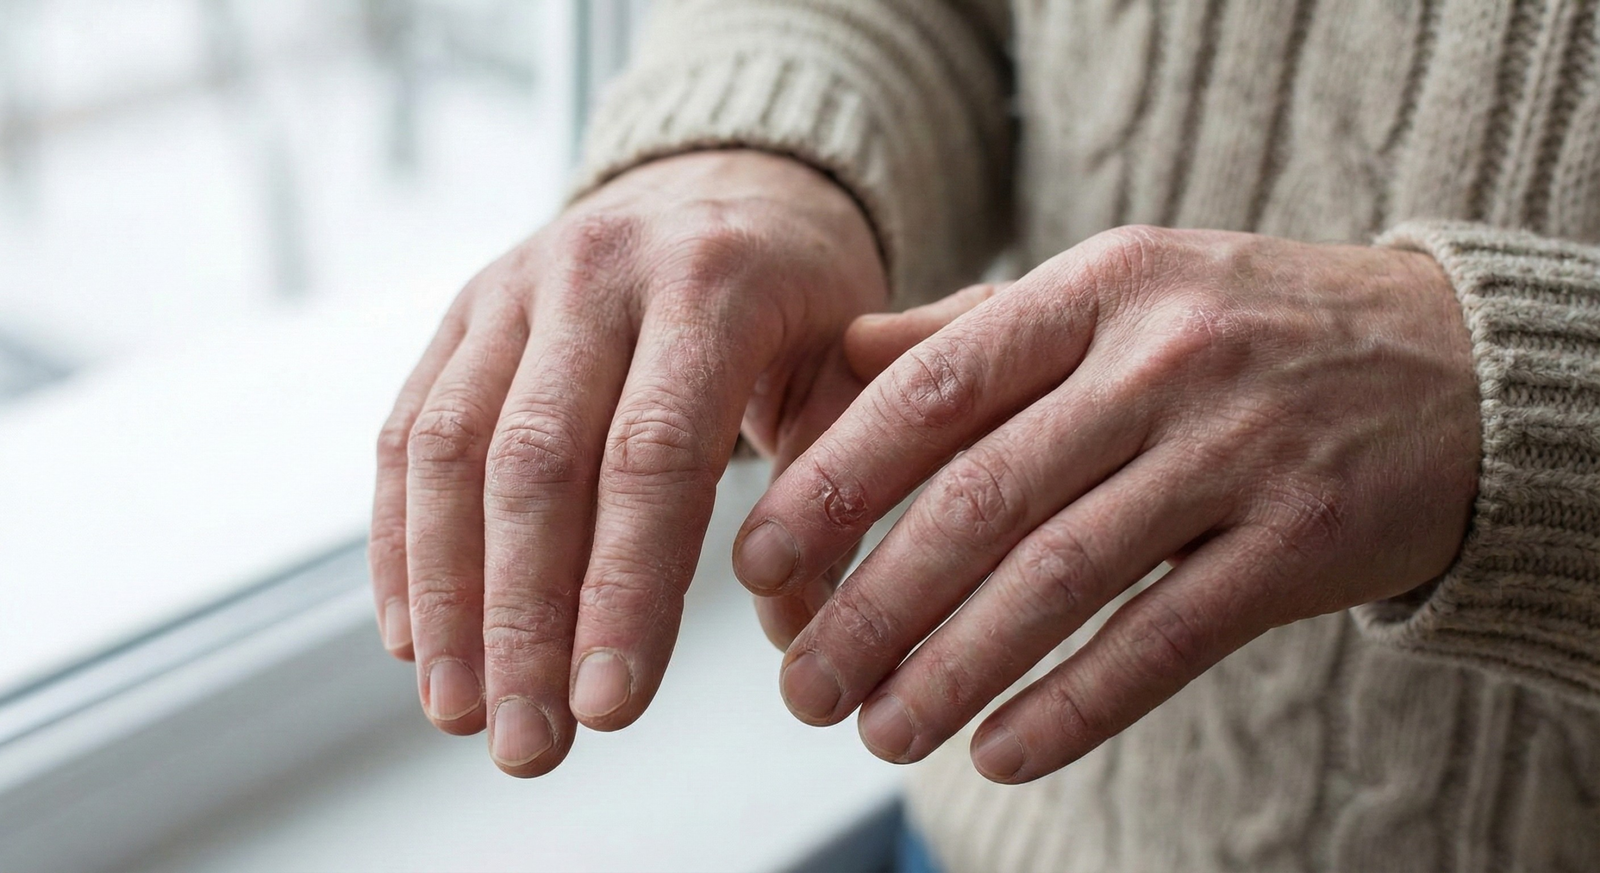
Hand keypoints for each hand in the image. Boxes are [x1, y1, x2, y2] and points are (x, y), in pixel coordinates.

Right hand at [369, 150, 887, 775]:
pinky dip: (403, 542)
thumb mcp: (849, 370)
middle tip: (526, 742)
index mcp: (711, 282)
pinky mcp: (462, 312)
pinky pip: (409, 431)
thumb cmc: (799, 293)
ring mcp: (514, 286)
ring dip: (446, 597)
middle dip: (523, 619)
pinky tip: (412, 636)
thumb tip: (795, 632)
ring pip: (449, 450)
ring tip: (459, 711)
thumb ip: (832, 492)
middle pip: (535, 463)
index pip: (653, 453)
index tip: (610, 705)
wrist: (724, 177)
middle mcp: (597, 272)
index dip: (624, 588)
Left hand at [732, 226, 1479, 782]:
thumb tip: (842, 359)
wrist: (1455, 364)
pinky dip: (1075, 705)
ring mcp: (1239, 448)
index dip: (834, 484)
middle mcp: (1163, 357)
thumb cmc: (1244, 330)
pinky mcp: (1303, 540)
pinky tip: (1001, 752)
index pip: (932, 391)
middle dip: (873, 605)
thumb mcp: (1118, 289)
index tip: (761, 561)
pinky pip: (1166, 639)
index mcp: (1097, 286)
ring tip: (879, 732)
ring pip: (1061, 577)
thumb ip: (980, 328)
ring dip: (953, 670)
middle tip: (802, 688)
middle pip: (982, 499)